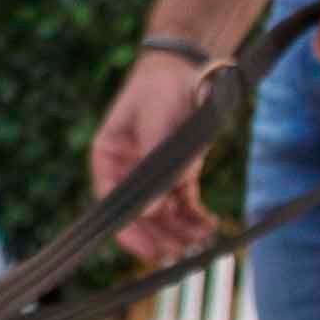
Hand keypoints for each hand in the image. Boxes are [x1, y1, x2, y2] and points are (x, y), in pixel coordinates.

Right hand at [85, 49, 217, 265]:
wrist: (188, 65)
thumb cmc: (160, 88)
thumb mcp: (154, 124)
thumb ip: (153, 167)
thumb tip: (149, 212)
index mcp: (109, 158)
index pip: (113, 204)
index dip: (128, 230)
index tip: (147, 250)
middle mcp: (129, 170)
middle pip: (140, 213)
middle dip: (159, 235)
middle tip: (178, 254)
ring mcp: (155, 172)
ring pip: (165, 211)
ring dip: (180, 229)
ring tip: (200, 240)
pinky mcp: (181, 170)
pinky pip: (185, 200)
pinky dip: (196, 214)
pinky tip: (210, 224)